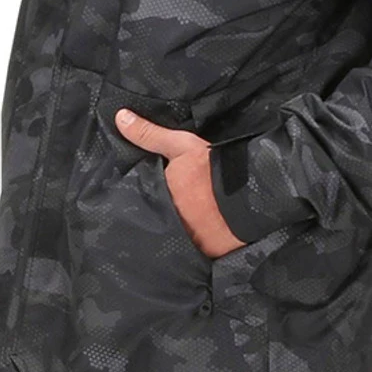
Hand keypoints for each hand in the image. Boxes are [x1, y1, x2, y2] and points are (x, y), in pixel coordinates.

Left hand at [114, 108, 246, 257]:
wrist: (252, 194)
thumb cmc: (213, 168)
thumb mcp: (181, 146)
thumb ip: (149, 134)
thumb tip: (120, 117)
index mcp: (160, 196)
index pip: (143, 197)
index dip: (142, 193)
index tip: (144, 190)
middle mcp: (168, 221)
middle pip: (156, 218)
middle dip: (156, 214)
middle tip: (164, 208)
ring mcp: (186, 240)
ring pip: (173, 235)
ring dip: (174, 231)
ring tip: (179, 224)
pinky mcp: (205, 254)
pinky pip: (193, 250)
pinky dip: (193, 245)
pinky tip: (196, 240)